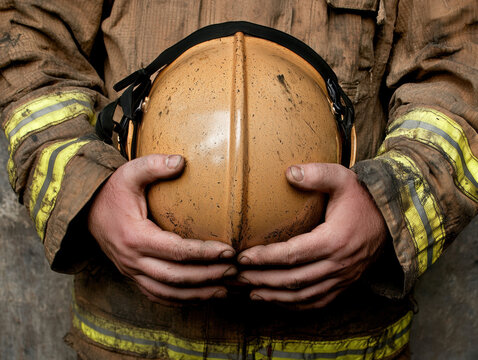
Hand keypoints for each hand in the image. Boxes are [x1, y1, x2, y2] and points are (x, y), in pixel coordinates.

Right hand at [88, 154, 235, 301]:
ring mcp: (132, 272)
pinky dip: (181, 300)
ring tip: (225, 289)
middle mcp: (132, 260)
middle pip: (175, 277)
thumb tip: (181, 161)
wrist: (86, 213)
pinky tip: (201, 297)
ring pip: (168, 293)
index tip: (228, 251)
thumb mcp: (129, 173)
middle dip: (207, 276)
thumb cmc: (112, 192)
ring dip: (197, 294)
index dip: (204, 253)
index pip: (176, 251)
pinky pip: (157, 296)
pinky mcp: (133, 277)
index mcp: (134, 236)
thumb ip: (153, 165)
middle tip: (234, 271)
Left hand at [237, 163, 386, 309]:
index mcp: (334, 240)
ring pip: (303, 296)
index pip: (292, 254)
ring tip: (249, 292)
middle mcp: (338, 264)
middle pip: (293, 279)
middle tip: (237, 276)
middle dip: (262, 280)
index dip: (265, 258)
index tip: (242, 257)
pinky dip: (294, 305)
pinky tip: (276, 300)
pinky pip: (317, 302)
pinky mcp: (345, 285)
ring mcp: (343, 278)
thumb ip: (318, 174)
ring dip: (274, 296)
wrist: (392, 219)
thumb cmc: (362, 198)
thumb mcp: (343, 178)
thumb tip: (289, 172)